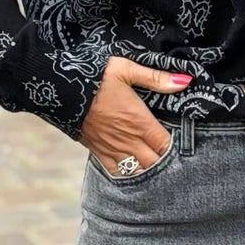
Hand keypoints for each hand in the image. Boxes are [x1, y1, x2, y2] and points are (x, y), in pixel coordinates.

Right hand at [79, 56, 191, 172]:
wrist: (60, 88)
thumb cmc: (94, 77)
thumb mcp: (126, 70)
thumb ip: (156, 78)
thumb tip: (185, 81)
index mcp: (139, 122)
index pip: (166, 145)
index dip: (177, 149)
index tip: (182, 145)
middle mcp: (128, 140)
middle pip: (155, 163)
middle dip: (166, 163)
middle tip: (172, 158)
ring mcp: (113, 149)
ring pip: (137, 172)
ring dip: (149, 170)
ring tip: (156, 165)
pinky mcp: (98, 152)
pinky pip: (116, 172)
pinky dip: (128, 174)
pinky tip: (134, 169)